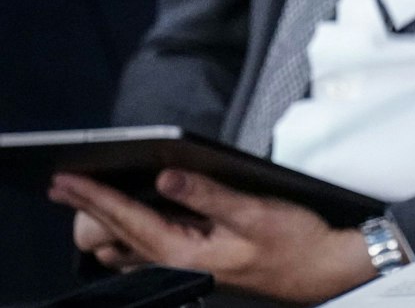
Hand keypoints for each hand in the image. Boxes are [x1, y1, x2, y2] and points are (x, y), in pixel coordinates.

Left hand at [49, 171, 372, 302]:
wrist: (320, 268)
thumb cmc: (294, 242)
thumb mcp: (254, 211)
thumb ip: (207, 195)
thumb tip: (166, 176)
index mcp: (184, 251)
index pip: (126, 219)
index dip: (93, 197)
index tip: (66, 180)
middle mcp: (175, 262)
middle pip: (114, 235)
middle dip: (87, 209)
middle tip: (64, 184)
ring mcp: (182, 265)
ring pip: (124, 247)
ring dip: (104, 222)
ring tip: (87, 196)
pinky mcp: (193, 262)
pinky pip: (144, 250)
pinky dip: (126, 231)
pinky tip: (127, 216)